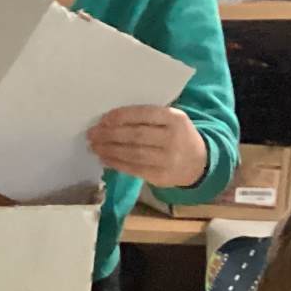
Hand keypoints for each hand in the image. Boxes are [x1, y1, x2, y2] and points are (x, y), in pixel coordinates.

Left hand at [88, 106, 208, 188]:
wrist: (198, 162)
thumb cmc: (176, 135)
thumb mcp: (170, 120)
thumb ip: (147, 117)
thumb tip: (109, 120)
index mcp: (175, 118)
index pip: (143, 114)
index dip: (120, 117)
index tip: (102, 119)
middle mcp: (172, 138)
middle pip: (135, 135)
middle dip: (109, 134)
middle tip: (92, 133)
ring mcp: (167, 159)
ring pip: (132, 153)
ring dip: (109, 150)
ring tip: (94, 146)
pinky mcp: (160, 176)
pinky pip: (133, 169)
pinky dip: (116, 163)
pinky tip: (104, 158)